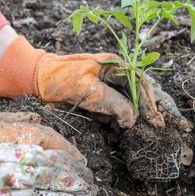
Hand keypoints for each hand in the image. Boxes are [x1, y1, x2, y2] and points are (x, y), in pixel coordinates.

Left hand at [0, 36, 164, 127]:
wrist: (33, 80)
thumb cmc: (58, 78)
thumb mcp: (86, 88)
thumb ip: (111, 102)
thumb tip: (133, 119)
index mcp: (114, 65)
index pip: (141, 82)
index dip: (150, 101)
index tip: (155, 120)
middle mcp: (114, 75)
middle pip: (139, 93)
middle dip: (150, 110)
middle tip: (161, 126)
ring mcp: (107, 87)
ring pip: (130, 103)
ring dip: (138, 116)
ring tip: (149, 130)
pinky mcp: (99, 100)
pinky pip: (116, 111)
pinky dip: (122, 120)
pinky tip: (127, 130)